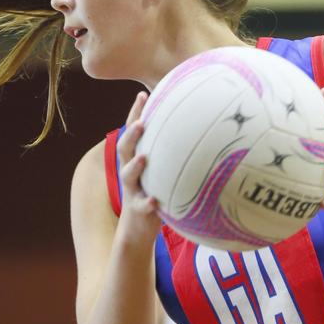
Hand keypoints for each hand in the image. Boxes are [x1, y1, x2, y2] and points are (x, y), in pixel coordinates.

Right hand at [115, 92, 162, 244]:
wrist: (139, 227)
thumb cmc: (155, 192)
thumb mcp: (161, 170)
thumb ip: (170, 152)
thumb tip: (198, 130)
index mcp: (136, 158)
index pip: (133, 132)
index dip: (135, 114)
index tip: (143, 95)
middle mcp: (131, 171)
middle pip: (125, 149)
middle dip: (131, 134)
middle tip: (141, 123)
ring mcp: (132, 190)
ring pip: (127, 175)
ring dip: (134, 166)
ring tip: (144, 158)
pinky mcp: (138, 210)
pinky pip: (141, 206)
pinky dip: (147, 203)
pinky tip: (155, 201)